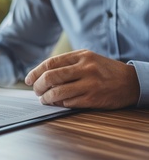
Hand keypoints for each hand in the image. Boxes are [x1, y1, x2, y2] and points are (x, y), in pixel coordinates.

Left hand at [25, 50, 139, 108]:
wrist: (131, 82)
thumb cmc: (104, 71)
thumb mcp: (88, 59)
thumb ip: (67, 64)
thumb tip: (42, 75)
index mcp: (81, 56)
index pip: (50, 63)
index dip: (35, 72)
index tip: (28, 79)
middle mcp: (85, 68)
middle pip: (50, 77)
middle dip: (38, 86)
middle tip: (35, 91)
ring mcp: (89, 83)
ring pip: (57, 92)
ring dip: (45, 98)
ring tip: (43, 99)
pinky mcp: (93, 98)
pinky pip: (68, 102)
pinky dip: (59, 103)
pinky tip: (58, 103)